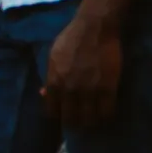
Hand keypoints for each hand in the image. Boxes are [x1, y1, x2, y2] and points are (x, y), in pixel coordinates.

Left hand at [42, 11, 122, 128]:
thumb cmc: (71, 39)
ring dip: (90, 123)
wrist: (94, 28)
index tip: (62, 116)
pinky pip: (107, 112)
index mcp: (54, 81)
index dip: (57, 116)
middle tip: (79, 122)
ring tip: (93, 120)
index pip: (52, 110)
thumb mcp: (53, 57)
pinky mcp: (108, 88)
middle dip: (74, 123)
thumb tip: (43, 94)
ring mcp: (90, 90)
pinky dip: (106, 116)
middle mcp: (70, 89)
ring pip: (89, 119)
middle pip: (70, 119)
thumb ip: (49, 77)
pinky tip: (105, 114)